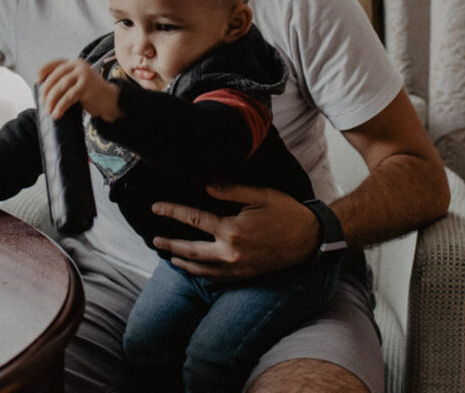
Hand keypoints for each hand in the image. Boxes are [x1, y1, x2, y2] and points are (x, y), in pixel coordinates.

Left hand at [37, 58, 120, 121]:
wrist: (108, 99)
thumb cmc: (88, 92)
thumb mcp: (77, 82)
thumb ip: (65, 80)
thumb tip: (42, 91)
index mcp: (74, 63)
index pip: (55, 63)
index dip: (44, 71)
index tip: (37, 81)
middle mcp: (78, 66)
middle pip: (56, 77)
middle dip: (46, 90)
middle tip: (42, 102)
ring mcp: (83, 75)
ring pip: (61, 87)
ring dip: (52, 100)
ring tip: (48, 111)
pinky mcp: (86, 87)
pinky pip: (69, 97)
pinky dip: (60, 106)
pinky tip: (56, 114)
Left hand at [150, 184, 319, 282]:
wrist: (310, 240)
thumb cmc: (286, 213)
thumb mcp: (260, 195)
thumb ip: (230, 190)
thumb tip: (205, 185)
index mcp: (232, 230)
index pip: (194, 220)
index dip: (172, 212)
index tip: (156, 208)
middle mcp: (231, 253)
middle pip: (191, 250)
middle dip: (170, 243)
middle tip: (154, 239)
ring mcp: (237, 268)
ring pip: (201, 269)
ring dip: (182, 262)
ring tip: (169, 256)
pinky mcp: (245, 276)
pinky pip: (217, 279)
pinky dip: (202, 275)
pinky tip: (195, 270)